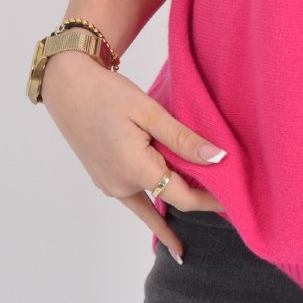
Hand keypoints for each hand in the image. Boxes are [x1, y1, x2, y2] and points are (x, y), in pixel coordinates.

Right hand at [40, 49, 227, 260]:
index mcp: (136, 171)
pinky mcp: (104, 180)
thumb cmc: (107, 94)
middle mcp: (120, 186)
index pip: (184, 197)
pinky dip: (153, 205)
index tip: (235, 201)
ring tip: (201, 214)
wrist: (67, 88)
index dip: (211, 200)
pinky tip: (165, 214)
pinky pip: (135, 199)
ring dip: (174, 206)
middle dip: (196, 204)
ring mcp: (109, 186)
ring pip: (151, 204)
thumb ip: (183, 139)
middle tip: (226, 209)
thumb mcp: (150, 112)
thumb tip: (218, 158)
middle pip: (169, 202)